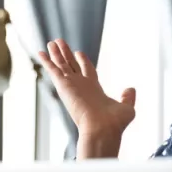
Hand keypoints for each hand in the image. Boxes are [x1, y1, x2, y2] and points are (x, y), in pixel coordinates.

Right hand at [38, 39, 135, 156]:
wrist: (102, 129)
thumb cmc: (115, 123)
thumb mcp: (127, 107)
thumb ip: (128, 97)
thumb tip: (131, 89)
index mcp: (95, 90)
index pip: (87, 71)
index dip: (83, 61)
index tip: (78, 52)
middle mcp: (81, 87)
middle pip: (72, 65)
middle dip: (66, 54)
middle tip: (59, 42)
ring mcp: (72, 86)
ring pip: (61, 65)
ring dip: (56, 54)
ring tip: (51, 42)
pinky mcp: (63, 86)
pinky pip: (53, 70)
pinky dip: (46, 61)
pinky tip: (40, 52)